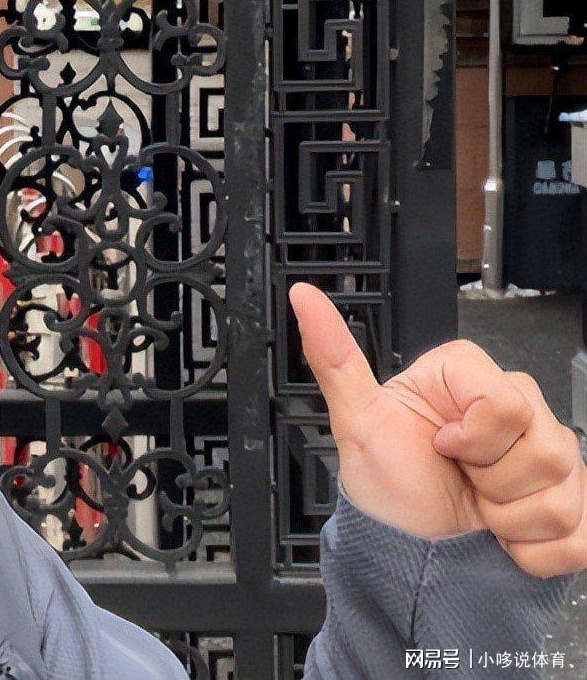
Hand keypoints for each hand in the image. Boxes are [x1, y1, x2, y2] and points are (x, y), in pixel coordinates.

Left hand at [288, 281, 586, 576]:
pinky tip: (503, 538)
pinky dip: (535, 551)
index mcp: (467, 380)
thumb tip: (303, 296)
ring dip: (511, 518)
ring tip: (478, 508)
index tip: (441, 446)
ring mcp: (549, 460)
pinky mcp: (574, 509)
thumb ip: (335, 358)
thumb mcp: (357, 424)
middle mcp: (515, 411)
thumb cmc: (389, 494)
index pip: (505, 401)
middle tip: (460, 479)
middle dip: (492, 480)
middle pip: (545, 445)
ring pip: (566, 489)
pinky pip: (581, 533)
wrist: (416, 565)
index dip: (472, 437)